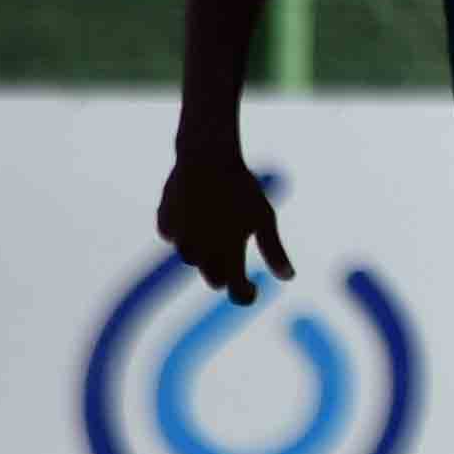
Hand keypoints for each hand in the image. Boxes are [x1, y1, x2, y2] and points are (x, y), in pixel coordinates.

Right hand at [155, 151, 292, 305]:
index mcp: (229, 253)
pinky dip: (183, 230)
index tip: (251, 289)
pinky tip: (194, 212)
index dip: (245, 295)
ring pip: (191, 258)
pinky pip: (174, 236)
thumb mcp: (265, 219)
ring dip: (203, 250)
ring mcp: (180, 238)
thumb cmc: (243, 189)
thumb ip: (274, 252)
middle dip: (224, 271)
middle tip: (232, 250)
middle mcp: (202, 251)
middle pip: (213, 279)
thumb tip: (289, 278)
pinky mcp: (164, 222)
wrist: (207, 158)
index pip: (236, 292)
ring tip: (214, 223)